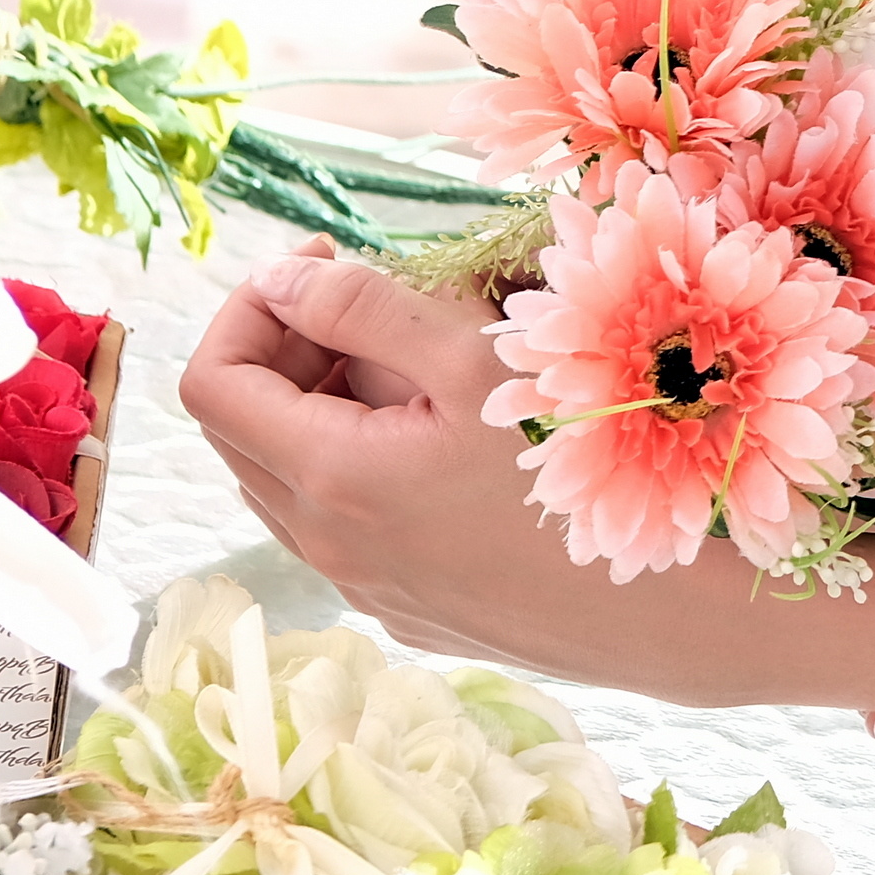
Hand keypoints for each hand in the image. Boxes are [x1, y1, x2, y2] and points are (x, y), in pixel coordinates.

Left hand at [178, 248, 565, 661]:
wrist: (662, 605)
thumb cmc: (579, 465)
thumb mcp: (477, 358)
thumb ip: (364, 309)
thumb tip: (278, 279)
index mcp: (330, 476)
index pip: (212, 382)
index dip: (249, 307)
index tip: (323, 265)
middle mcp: (325, 545)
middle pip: (240, 429)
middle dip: (289, 348)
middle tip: (378, 307)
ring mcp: (363, 586)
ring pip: (290, 479)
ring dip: (325, 407)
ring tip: (424, 371)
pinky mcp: (405, 609)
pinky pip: (343, 523)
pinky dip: (363, 462)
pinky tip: (453, 443)